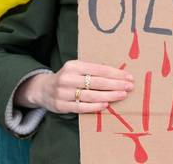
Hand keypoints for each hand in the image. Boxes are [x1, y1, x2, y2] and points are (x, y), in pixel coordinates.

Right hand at [15, 60, 133, 113]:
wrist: (42, 89)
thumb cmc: (68, 78)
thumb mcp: (77, 69)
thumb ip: (94, 70)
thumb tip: (119, 74)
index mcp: (73, 66)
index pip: (99, 69)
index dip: (115, 73)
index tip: (129, 77)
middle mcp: (67, 78)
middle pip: (97, 82)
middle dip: (116, 85)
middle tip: (129, 87)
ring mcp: (63, 93)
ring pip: (91, 95)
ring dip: (109, 96)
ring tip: (122, 95)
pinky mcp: (61, 106)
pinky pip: (81, 107)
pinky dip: (95, 106)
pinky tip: (106, 105)